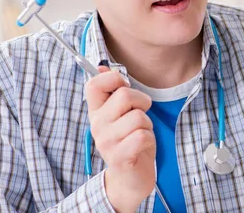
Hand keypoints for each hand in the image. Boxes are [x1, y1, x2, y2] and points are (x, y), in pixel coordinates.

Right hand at [85, 65, 154, 212]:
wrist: (130, 177)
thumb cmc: (129, 140)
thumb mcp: (120, 114)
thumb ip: (112, 92)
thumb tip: (101, 67)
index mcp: (96, 112)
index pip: (94, 84)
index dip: (113, 79)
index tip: (124, 88)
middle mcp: (97, 125)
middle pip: (124, 95)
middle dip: (142, 102)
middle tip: (140, 115)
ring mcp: (107, 141)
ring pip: (138, 116)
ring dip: (147, 124)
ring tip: (140, 134)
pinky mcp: (119, 156)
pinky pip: (143, 135)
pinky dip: (149, 139)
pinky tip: (142, 146)